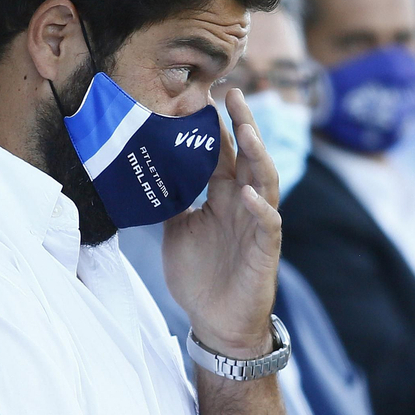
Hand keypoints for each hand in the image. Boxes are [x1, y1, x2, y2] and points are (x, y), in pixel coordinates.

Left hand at [163, 87, 283, 356]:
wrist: (215, 322)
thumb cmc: (200, 276)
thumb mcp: (176, 230)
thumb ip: (170, 200)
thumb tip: (146, 172)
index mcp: (222, 195)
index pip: (221, 153)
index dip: (214, 126)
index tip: (202, 95)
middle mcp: (242, 203)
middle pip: (247, 156)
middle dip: (243, 124)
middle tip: (233, 92)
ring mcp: (256, 224)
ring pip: (264, 181)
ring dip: (257, 155)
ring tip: (247, 131)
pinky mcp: (265, 250)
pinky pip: (268, 224)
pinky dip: (260, 208)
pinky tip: (247, 194)